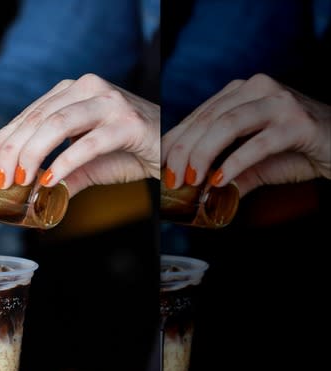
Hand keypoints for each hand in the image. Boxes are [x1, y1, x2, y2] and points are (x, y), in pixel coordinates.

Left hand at [0, 74, 159, 197]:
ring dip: (33, 155)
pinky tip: (50, 181)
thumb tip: (30, 197)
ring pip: (57, 125)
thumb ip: (58, 174)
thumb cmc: (129, 151)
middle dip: (11, 150)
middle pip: (37, 118)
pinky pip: (88, 143)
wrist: (174, 148)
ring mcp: (109, 102)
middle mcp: (87, 88)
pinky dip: (65, 163)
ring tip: (19, 180)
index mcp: (71, 92)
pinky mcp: (128, 122)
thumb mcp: (86, 163)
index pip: (26, 115)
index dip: (0, 140)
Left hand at [162, 74, 330, 196]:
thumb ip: (223, 172)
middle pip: (207, 119)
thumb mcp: (252, 161)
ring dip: (203, 155)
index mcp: (241, 92)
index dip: (175, 142)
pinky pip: (258, 143)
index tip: (160, 167)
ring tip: (190, 179)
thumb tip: (193, 194)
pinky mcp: (298, 122)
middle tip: (171, 180)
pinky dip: (235, 163)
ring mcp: (279, 102)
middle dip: (183, 151)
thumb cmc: (296, 151)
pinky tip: (220, 181)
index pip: (197, 115)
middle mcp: (258, 88)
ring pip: (227, 125)